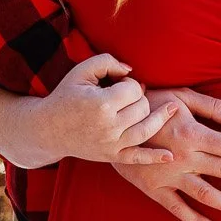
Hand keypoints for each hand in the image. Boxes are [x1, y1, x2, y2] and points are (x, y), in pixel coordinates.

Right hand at [29, 54, 179, 165]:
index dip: (130, 83)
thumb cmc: (66, 96)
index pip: (133, 89)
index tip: (120, 83)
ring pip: (146, 129)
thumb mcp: (81, 71)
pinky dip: (155, 157)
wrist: (48, 129)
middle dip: (140, 98)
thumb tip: (131, 70)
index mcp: (101, 104)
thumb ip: (107, 62)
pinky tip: (170, 156)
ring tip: (172, 108)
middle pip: (142, 108)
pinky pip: (137, 158)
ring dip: (159, 118)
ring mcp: (111, 144)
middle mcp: (109, 126)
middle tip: (129, 95)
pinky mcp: (111, 156)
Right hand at [112, 88, 220, 220]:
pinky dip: (196, 220)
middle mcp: (184, 157)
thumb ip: (213, 108)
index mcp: (193, 133)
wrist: (110, 122)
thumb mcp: (181, 97)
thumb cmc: (150, 103)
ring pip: (206, 194)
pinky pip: (178, 208)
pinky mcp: (155, 188)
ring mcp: (169, 175)